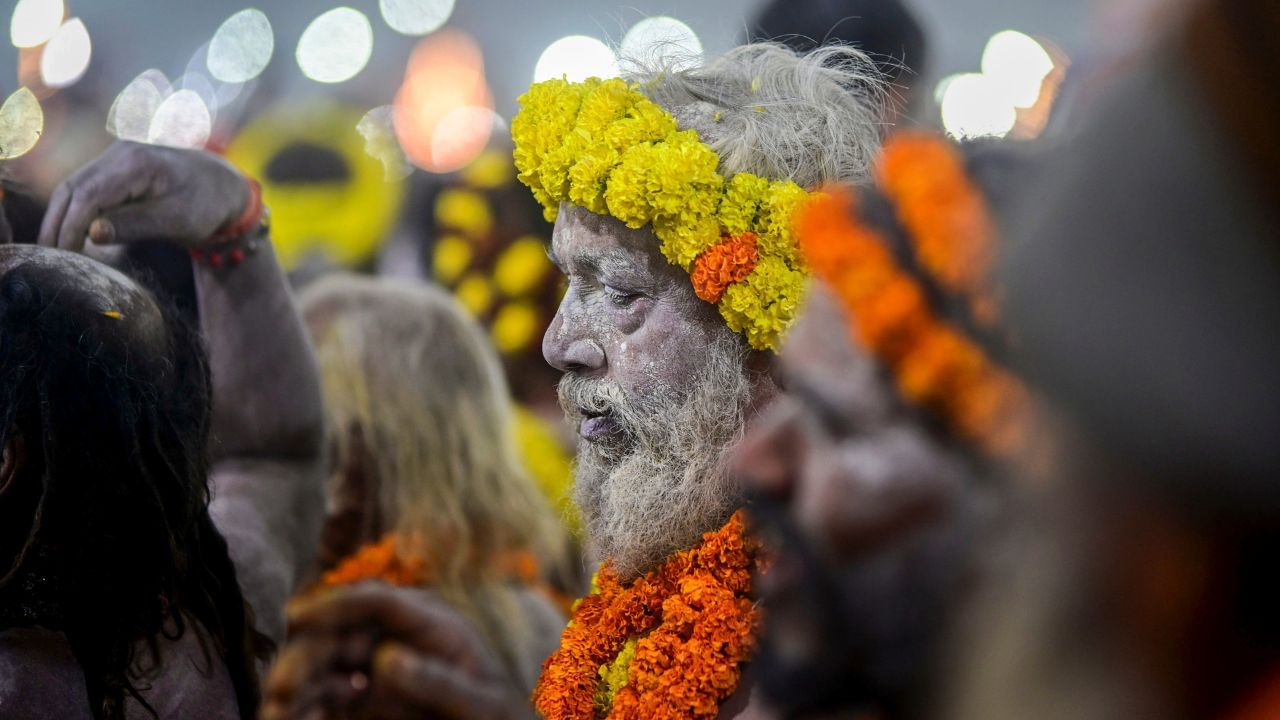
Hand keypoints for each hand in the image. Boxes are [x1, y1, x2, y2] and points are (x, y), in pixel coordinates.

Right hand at [38, 140, 248, 251]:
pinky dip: (75, 210)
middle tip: (48, 257)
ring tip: (54, 249)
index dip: (71, 226)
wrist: (224, 186)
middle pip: (73, 187)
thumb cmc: (207, 205)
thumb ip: (136, 224)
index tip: (63, 255)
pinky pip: (86, 187)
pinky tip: (70, 234)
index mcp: (137, 163)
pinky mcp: (116, 167)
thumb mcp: (178, 220)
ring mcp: (116, 157)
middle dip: (58, 222)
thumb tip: (92, 233)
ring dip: (62, 216)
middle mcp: (121, 153)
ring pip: (75, 186)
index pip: (88, 195)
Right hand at [261, 583, 528, 719]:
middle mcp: (396, 639)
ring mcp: (379, 670)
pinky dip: (309, 709)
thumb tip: (385, 660)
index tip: (297, 618)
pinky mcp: (367, 701)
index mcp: (430, 623)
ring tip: (277, 712)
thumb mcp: (479, 702)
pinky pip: (329, 699)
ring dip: (297, 686)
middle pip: (340, 634)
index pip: (376, 601)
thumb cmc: (499, 714)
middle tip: (282, 689)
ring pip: (326, 668)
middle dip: (306, 657)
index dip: (334, 603)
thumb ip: (439, 682)